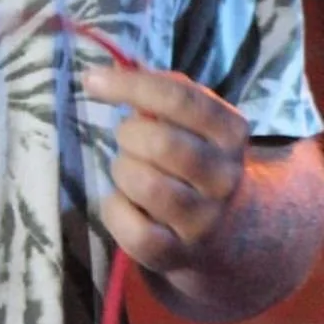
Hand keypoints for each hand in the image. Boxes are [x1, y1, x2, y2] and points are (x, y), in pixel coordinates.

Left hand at [82, 63, 250, 275]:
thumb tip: (109, 70)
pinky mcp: (178, 253)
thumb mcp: (191, 119)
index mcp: (231, 132)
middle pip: (162, 143)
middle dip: (129, 135)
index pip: (181, 99)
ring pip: (146, 184)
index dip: (131, 86)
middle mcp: (224, 177)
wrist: (225, 229)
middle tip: (128, 140)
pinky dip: (116, 210)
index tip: (92, 80)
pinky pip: (133, 229)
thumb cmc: (191, 156)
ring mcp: (204, 219)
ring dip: (123, 171)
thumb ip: (159, 90)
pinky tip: (124, 203)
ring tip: (132, 172)